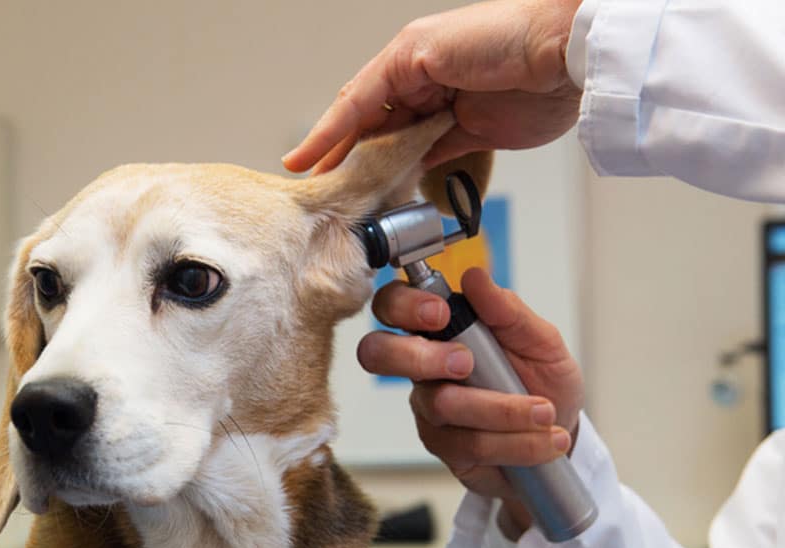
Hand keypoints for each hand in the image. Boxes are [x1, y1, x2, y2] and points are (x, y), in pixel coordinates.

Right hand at [283, 0, 582, 173]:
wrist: (564, 53)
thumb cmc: (500, 35)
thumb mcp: (423, 50)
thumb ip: (383, 87)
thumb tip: (360, 125)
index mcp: (404, 60)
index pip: (354, 104)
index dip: (325, 135)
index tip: (299, 163)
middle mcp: (420, 85)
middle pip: (371, 129)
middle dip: (344, 158)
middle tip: (320, 190)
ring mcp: (443, 113)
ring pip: (396, 148)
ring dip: (373, 171)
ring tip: (348, 198)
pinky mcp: (469, 136)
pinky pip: (427, 159)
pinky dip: (407, 175)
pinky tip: (387, 191)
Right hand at [357, 268, 583, 532]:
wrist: (561, 433)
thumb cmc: (544, 381)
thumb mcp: (541, 341)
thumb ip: (508, 311)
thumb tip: (475, 276)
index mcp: (441, 329)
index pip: (392, 306)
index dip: (402, 306)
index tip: (439, 313)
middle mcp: (424, 367)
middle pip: (376, 354)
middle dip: (419, 356)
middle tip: (465, 363)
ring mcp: (429, 408)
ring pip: (440, 404)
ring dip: (501, 409)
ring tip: (544, 413)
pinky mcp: (444, 447)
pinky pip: (469, 443)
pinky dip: (515, 442)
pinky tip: (544, 440)